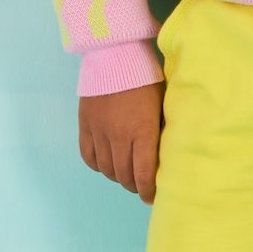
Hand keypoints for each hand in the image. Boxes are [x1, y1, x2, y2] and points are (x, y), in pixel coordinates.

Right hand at [78, 82, 163, 204]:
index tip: (153, 196)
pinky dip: (98, 165)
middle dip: (135, 186)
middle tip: (142, 185)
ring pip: (107, 169)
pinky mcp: (85, 125)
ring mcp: (99, 131)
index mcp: (143, 130)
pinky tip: (108, 162)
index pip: (144, 174)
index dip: (149, 191)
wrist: (116, 54)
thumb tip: (168, 156)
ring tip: (126, 173)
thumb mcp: (163, 104)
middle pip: (124, 176)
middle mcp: (119, 135)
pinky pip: (89, 157)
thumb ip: (162, 131)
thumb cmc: (146, 78)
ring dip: (118, 176)